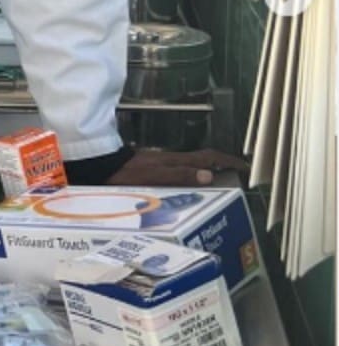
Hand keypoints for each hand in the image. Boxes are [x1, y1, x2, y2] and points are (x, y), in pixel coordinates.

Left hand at [107, 147, 249, 186]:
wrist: (98, 165)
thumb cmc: (123, 172)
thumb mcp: (151, 176)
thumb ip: (178, 175)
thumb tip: (209, 175)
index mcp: (174, 161)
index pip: (208, 157)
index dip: (228, 161)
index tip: (246, 167)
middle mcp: (170, 160)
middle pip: (202, 160)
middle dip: (222, 167)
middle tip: (237, 179)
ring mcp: (160, 163)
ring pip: (191, 165)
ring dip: (207, 172)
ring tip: (218, 186)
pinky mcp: (151, 168)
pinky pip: (178, 171)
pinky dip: (190, 177)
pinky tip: (189, 188)